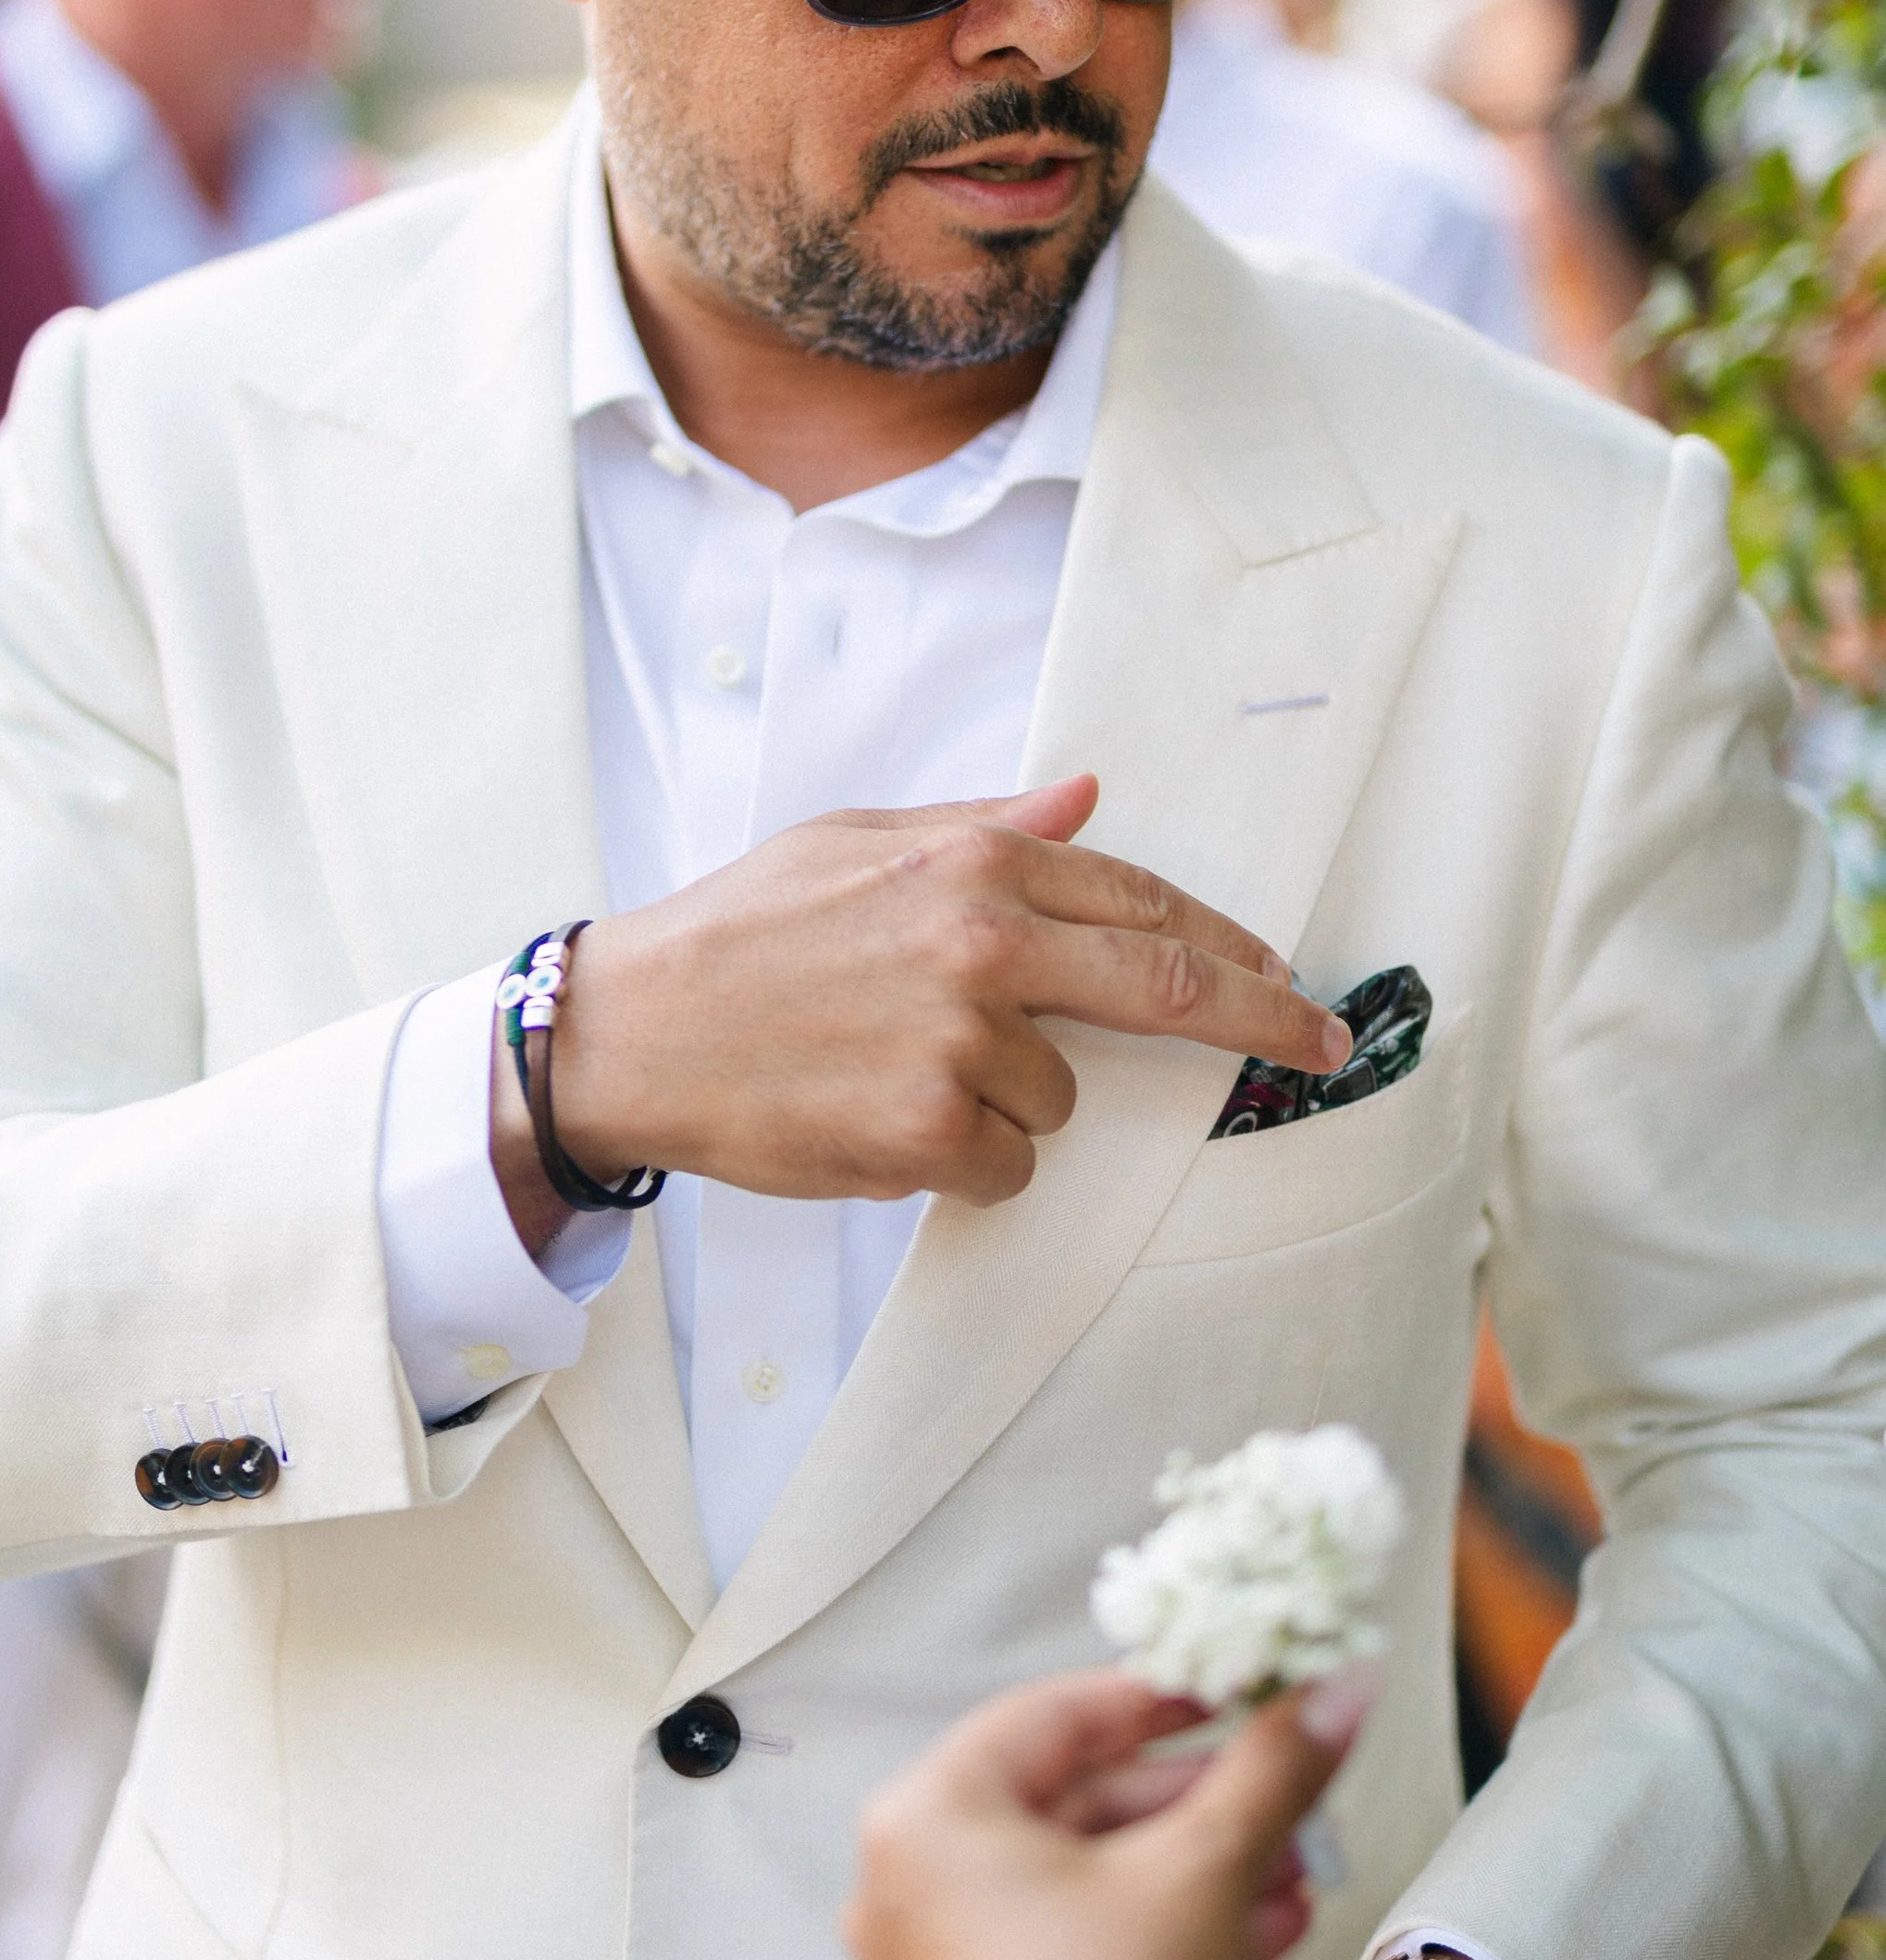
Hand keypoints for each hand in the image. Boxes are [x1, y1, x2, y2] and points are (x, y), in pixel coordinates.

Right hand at [495, 773, 1347, 1252]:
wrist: (635, 1030)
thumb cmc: (742, 930)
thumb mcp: (858, 842)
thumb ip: (985, 826)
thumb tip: (1087, 796)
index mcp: (975, 863)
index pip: (1142, 900)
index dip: (1229, 943)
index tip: (1285, 977)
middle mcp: (984, 945)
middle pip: (1168, 988)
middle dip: (1263, 1020)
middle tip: (1323, 1046)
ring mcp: (963, 1043)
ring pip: (1060, 1099)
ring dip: (1009, 1099)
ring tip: (898, 1069)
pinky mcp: (934, 1133)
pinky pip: (1009, 1163)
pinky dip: (967, 1157)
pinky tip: (884, 1119)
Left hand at [794, 1668, 1370, 1959]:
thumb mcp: (1207, 1870)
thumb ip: (1271, 1767)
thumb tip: (1335, 1688)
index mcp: (926, 1819)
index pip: (1053, 1716)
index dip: (1157, 1697)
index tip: (1231, 1687)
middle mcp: (904, 1883)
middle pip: (1069, 1801)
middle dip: (1193, 1802)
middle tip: (1277, 1788)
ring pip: (1078, 1879)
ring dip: (1190, 1870)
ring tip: (1291, 1876)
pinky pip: (1062, 1943)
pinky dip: (1148, 1929)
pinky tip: (1255, 1933)